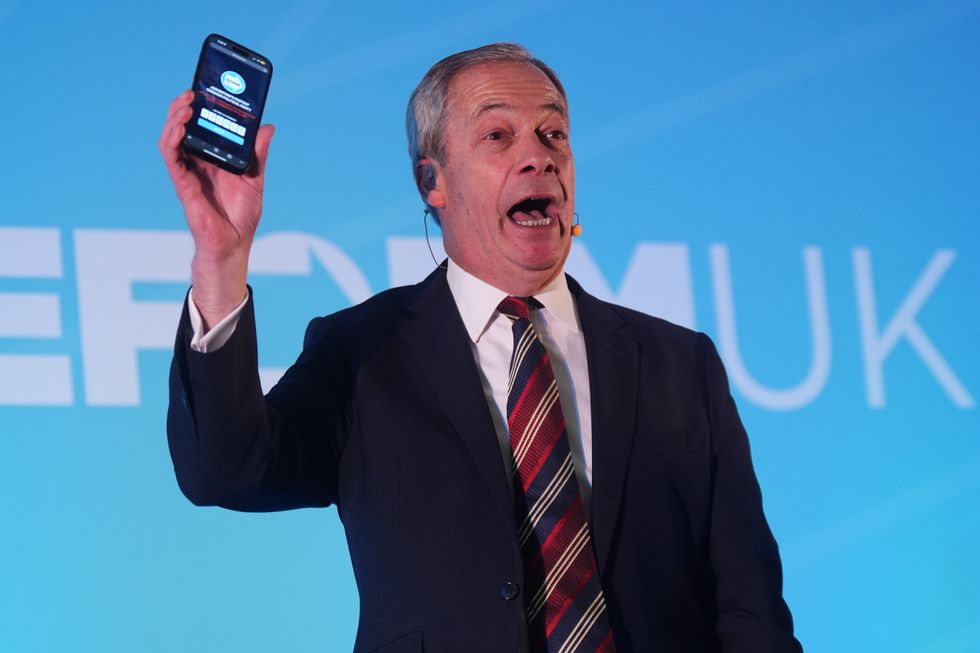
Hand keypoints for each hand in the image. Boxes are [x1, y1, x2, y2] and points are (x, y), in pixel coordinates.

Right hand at [159, 89, 274, 327]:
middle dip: (184, 108)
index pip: (201, 128)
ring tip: (184, 103)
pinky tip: (179, 126)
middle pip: (183, 129)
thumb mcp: (255, 179)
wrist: (234, 245)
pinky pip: (172, 157)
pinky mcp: (183, 185)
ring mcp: (188, 173)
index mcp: (213, 160)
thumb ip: (258, 154)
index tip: (205, 89)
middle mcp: (197, 163)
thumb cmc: (241, 216)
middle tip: (192, 91)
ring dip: (175, 119)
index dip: (200, 109)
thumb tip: (268, 127)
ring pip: (173, 139)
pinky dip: (173, 139)